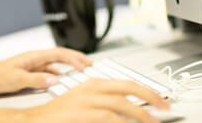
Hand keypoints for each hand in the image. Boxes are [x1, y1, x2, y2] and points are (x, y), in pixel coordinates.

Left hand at [0, 47, 91, 95]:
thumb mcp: (18, 79)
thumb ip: (37, 79)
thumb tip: (54, 80)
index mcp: (33, 56)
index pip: (58, 53)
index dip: (73, 58)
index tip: (85, 64)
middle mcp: (34, 59)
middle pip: (59, 56)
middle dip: (75, 58)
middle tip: (89, 63)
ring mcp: (32, 65)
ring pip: (54, 64)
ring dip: (68, 67)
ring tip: (79, 71)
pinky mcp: (29, 73)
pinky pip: (47, 72)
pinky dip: (58, 75)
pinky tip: (60, 80)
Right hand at [26, 79, 169, 122]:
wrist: (36, 120)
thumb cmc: (60, 116)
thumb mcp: (84, 105)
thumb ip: (105, 105)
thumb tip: (128, 113)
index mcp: (92, 84)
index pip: (125, 82)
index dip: (147, 90)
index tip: (161, 100)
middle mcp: (90, 89)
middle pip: (127, 88)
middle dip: (149, 96)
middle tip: (165, 107)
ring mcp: (86, 101)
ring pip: (121, 103)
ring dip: (141, 113)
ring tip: (153, 122)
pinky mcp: (82, 113)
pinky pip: (108, 117)